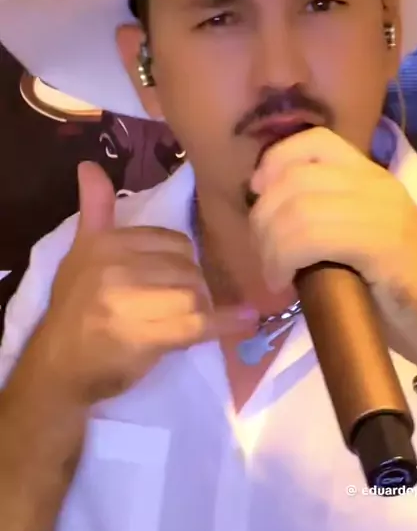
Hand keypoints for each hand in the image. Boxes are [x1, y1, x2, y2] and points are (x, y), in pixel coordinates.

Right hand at [29, 163, 256, 405]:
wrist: (57, 366)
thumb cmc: (75, 310)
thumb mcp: (81, 252)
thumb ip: (95, 209)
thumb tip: (90, 164)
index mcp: (106, 242)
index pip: (172, 240)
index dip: (182, 262)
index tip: (175, 281)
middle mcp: (116, 265)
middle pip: (187, 267)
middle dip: (194, 287)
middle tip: (180, 307)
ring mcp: (129, 301)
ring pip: (194, 293)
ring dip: (203, 308)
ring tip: (190, 321)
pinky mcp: (144, 335)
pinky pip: (197, 323)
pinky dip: (226, 323)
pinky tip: (246, 320)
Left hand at [249, 128, 416, 374]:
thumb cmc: (390, 288)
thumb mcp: (355, 236)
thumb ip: (323, 213)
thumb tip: (268, 210)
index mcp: (371, 176)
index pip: (314, 141)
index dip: (275, 162)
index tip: (258, 195)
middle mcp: (377, 184)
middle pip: (294, 178)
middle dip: (263, 218)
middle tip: (264, 254)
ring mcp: (381, 211)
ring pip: (297, 210)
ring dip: (271, 246)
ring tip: (274, 274)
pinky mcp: (380, 243)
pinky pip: (311, 237)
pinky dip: (283, 260)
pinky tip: (283, 282)